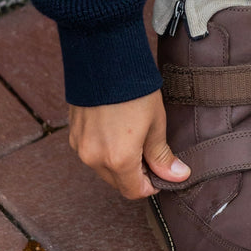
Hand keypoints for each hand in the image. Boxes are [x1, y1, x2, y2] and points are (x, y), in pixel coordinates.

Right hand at [67, 90, 189, 199]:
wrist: (105, 59)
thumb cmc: (135, 90)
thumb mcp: (156, 123)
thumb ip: (162, 155)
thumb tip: (177, 176)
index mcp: (118, 160)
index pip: (134, 191)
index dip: (150, 185)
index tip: (160, 173)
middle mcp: (94, 158)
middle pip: (117, 182)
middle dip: (135, 174)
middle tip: (149, 152)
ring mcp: (80, 146)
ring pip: (102, 168)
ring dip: (118, 162)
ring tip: (133, 137)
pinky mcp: (73, 134)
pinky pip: (90, 152)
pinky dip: (104, 149)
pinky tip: (116, 129)